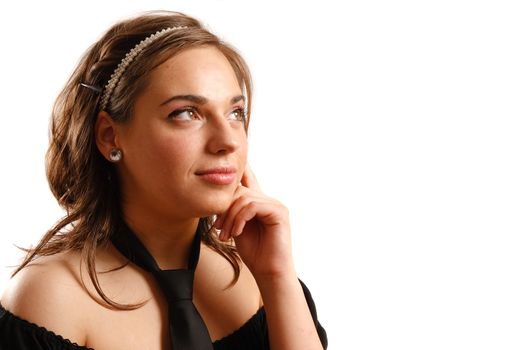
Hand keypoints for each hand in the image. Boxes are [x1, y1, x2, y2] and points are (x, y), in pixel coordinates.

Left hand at [214, 164, 295, 278]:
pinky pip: (253, 205)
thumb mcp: (236, 228)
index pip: (247, 178)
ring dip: (230, 217)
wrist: (268, 272)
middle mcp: (268, 200)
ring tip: (225, 235)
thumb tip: (218, 198)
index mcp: (258, 202)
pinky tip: (236, 232)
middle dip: (224, 208)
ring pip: (244, 197)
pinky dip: (240, 219)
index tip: (227, 160)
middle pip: (239, 189)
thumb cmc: (254, 253)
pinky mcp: (279, 212)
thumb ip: (231, 211)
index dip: (238, 168)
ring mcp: (275, 205)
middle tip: (217, 228)